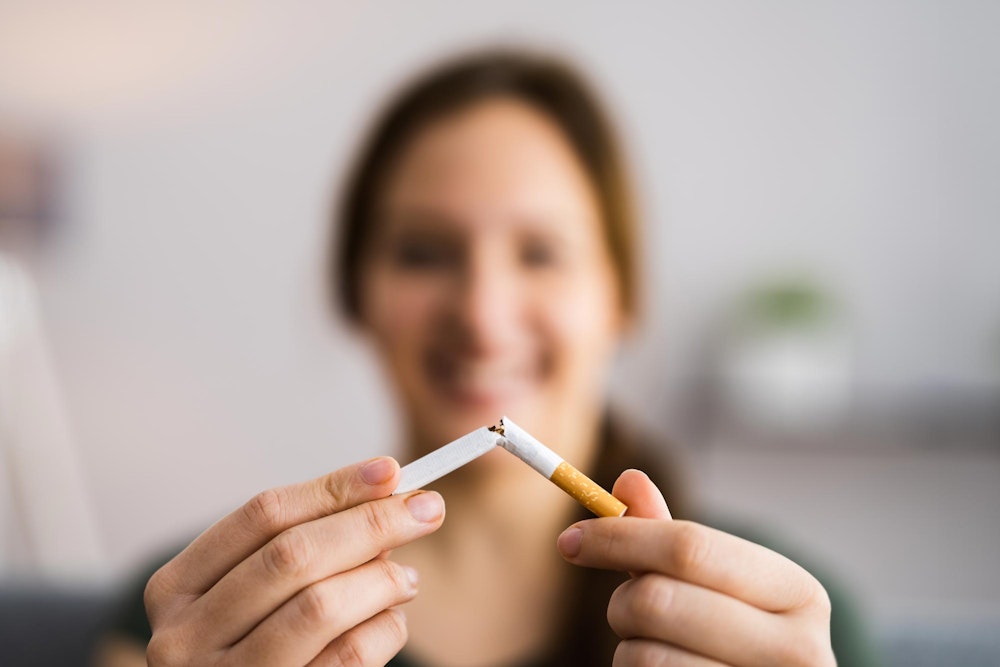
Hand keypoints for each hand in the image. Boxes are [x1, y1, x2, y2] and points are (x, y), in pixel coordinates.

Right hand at [144, 457, 444, 665]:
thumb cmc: (251, 649)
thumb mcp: (253, 593)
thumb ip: (303, 546)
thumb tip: (385, 495)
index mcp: (176, 588)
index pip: (263, 514)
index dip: (332, 487)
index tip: (390, 470)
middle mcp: (185, 637)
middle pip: (293, 554)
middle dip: (371, 523)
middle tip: (427, 509)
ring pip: (320, 606)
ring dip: (381, 580)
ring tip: (407, 578)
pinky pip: (347, 657)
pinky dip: (384, 630)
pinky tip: (392, 620)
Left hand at [557, 470, 833, 666]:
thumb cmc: (734, 641)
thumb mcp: (715, 586)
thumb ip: (670, 538)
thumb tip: (628, 480)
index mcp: (799, 593)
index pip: (689, 547)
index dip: (618, 537)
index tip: (569, 539)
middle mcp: (798, 650)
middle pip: (658, 600)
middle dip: (620, 601)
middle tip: (620, 609)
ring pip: (643, 656)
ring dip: (627, 648)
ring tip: (655, 651)